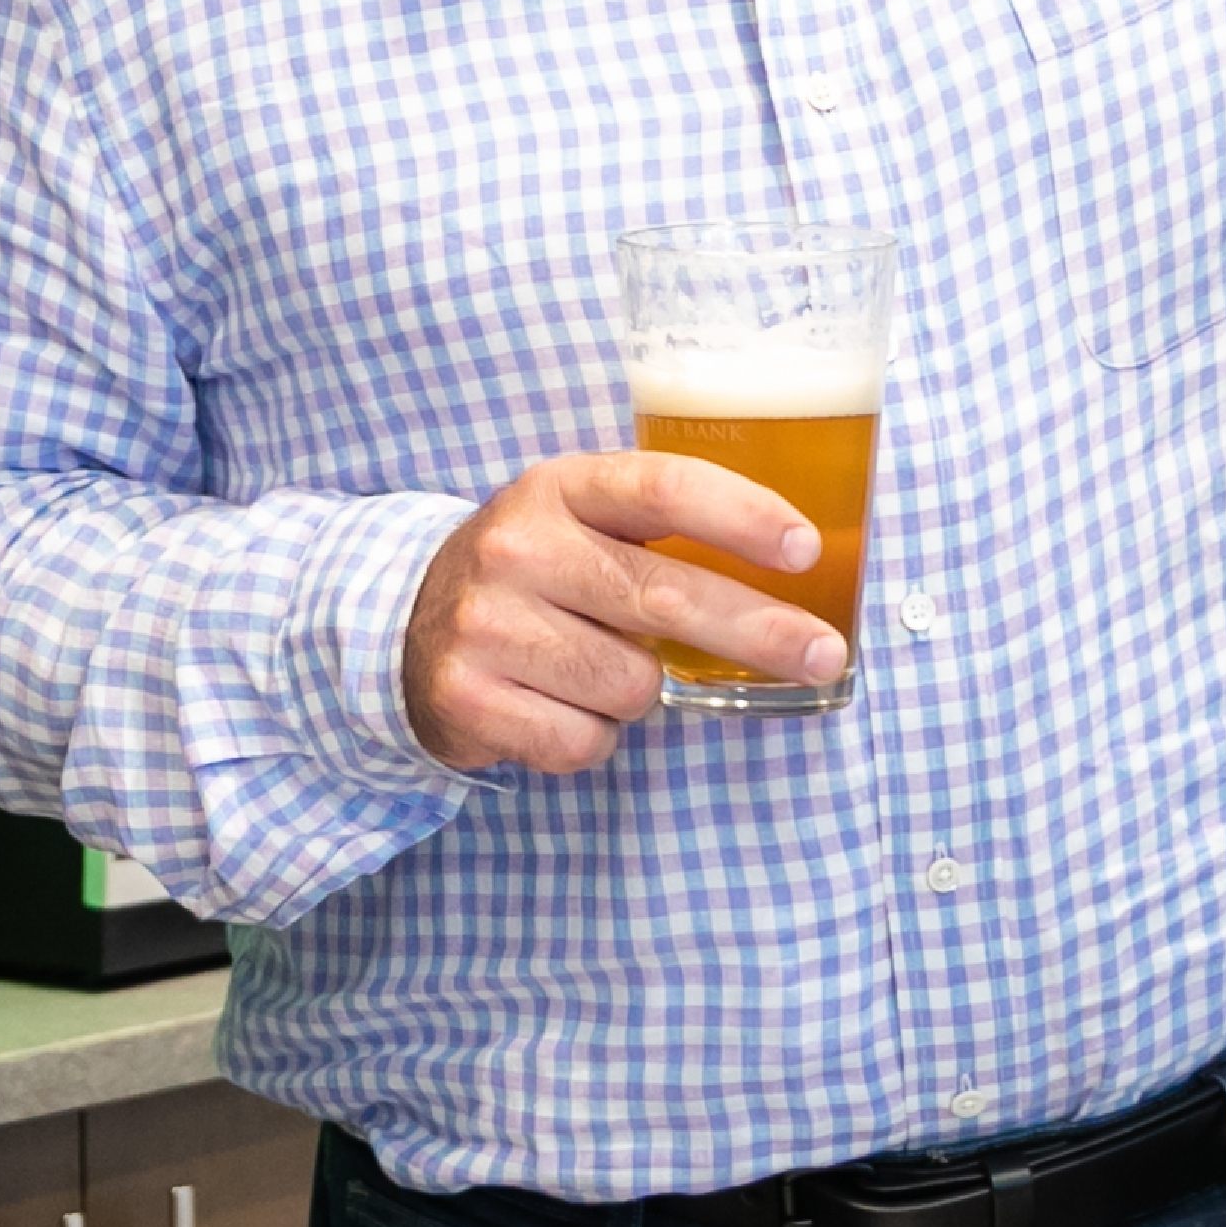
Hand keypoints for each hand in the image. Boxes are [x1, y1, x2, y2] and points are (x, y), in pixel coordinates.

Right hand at [398, 451, 842, 773]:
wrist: (402, 624)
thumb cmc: (532, 575)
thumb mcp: (579, 520)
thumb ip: (661, 532)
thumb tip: (795, 575)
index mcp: (558, 487)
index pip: (662, 488)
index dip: (740, 516)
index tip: (805, 549)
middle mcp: (518, 546)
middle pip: (665, 594)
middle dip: (761, 631)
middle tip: (823, 656)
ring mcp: (486, 622)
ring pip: (631, 683)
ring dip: (637, 692)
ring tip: (592, 668)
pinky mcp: (467, 695)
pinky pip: (583, 740)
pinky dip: (588, 736)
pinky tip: (555, 704)